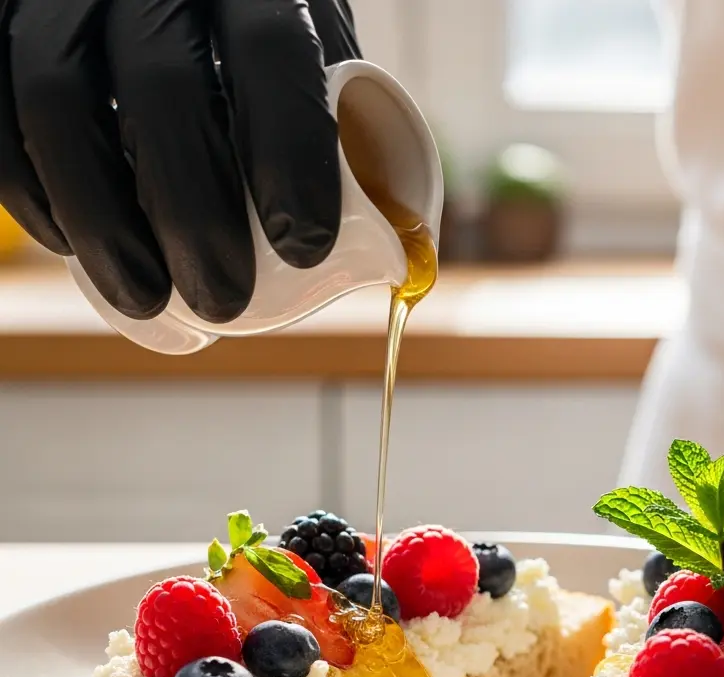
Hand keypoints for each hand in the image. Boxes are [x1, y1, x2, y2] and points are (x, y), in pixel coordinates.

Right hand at [0, 0, 359, 321]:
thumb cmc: (254, 40)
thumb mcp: (313, 54)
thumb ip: (345, 127)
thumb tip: (401, 248)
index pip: (273, 54)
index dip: (290, 154)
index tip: (309, 248)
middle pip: (163, 91)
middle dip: (196, 218)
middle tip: (225, 303)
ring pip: (57, 102)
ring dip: (104, 224)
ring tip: (149, 300)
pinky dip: (30, 192)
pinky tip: (73, 249)